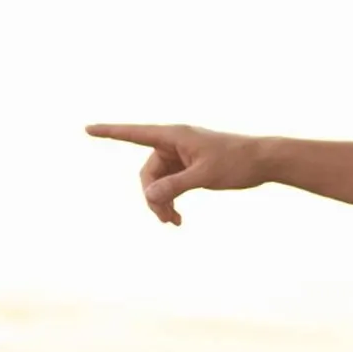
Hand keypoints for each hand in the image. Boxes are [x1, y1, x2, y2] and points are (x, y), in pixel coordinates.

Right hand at [85, 123, 267, 224]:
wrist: (264, 161)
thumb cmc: (237, 162)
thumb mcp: (205, 176)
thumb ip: (175, 186)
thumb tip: (148, 196)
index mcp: (174, 135)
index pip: (135, 133)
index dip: (110, 132)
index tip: (88, 128)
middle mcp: (174, 142)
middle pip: (148, 172)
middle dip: (153, 197)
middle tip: (166, 220)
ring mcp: (181, 154)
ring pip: (158, 181)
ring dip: (163, 202)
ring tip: (174, 222)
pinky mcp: (189, 165)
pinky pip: (171, 184)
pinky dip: (172, 200)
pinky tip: (178, 219)